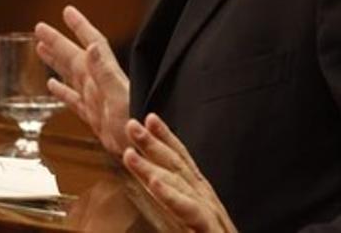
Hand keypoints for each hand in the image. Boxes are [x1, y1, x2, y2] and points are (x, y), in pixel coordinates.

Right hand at [34, 5, 130, 154]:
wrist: (143, 151)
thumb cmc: (135, 125)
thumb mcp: (119, 97)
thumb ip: (105, 72)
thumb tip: (90, 46)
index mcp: (105, 76)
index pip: (92, 44)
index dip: (80, 27)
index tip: (67, 12)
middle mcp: (99, 85)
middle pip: (74, 57)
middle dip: (58, 42)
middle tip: (40, 28)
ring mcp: (96, 101)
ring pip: (71, 75)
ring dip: (57, 61)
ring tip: (41, 49)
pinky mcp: (94, 118)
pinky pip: (73, 100)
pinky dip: (62, 92)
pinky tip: (52, 86)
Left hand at [123, 114, 235, 232]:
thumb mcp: (189, 225)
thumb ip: (175, 209)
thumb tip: (153, 190)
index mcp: (200, 198)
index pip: (183, 163)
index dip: (167, 139)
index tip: (149, 118)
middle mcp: (207, 202)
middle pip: (179, 167)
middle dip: (154, 144)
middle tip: (131, 124)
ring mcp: (210, 216)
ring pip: (180, 185)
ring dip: (153, 166)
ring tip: (130, 152)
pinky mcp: (209, 231)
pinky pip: (190, 212)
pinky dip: (172, 196)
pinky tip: (154, 184)